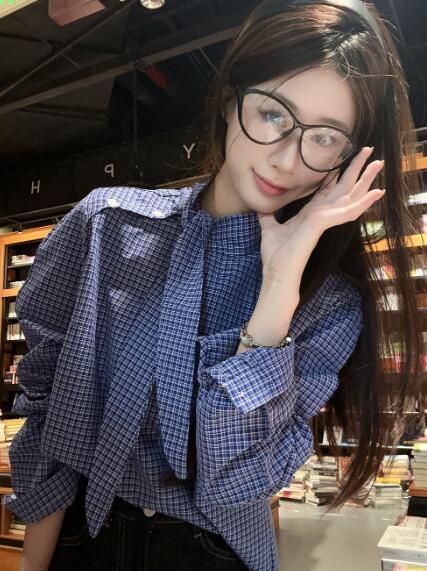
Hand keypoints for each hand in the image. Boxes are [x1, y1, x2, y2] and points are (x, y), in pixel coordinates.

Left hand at [257, 146, 384, 282]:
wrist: (277, 275)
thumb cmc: (276, 257)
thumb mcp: (269, 229)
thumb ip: (268, 217)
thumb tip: (261, 208)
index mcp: (311, 214)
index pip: (326, 190)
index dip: (335, 174)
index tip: (343, 158)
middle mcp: (321, 215)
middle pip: (343, 188)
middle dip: (356, 169)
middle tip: (369, 150)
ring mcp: (324, 220)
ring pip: (350, 195)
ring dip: (366, 179)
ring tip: (380, 162)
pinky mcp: (322, 224)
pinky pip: (348, 211)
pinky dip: (363, 202)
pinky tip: (378, 192)